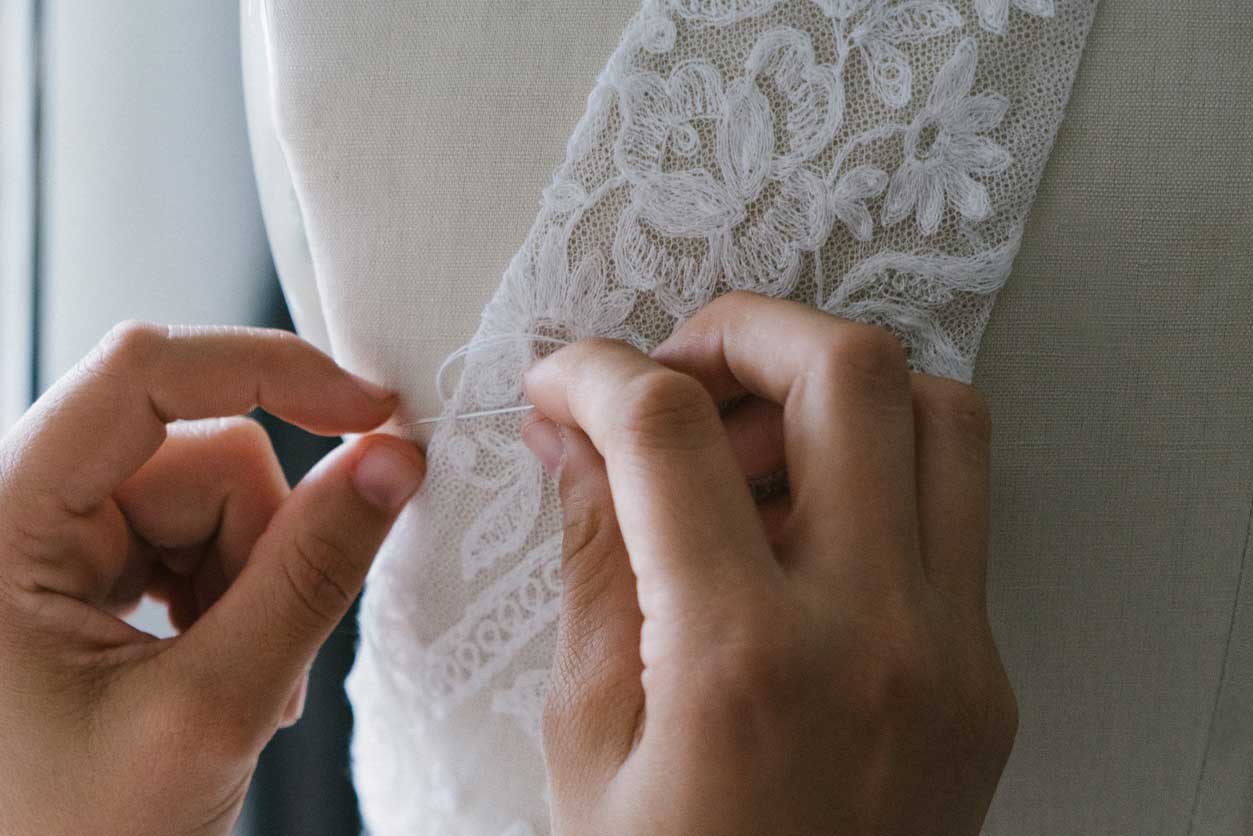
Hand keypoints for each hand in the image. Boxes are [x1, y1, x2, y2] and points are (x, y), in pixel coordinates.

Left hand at [0, 323, 423, 835]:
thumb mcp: (211, 708)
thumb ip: (310, 574)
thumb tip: (392, 463)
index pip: (143, 373)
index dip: (270, 372)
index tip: (374, 412)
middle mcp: (11, 512)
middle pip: (198, 453)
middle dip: (262, 545)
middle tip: (264, 652)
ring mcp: (43, 544)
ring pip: (212, 498)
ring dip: (251, 585)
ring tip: (238, 687)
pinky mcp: (76, 573)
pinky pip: (195, 536)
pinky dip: (231, 596)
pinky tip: (216, 668)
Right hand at [522, 292, 1016, 835]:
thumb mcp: (590, 741)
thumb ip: (592, 564)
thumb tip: (578, 440)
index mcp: (741, 664)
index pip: (668, 433)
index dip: (597, 375)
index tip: (565, 383)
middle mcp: (876, 639)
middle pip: (848, 372)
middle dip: (741, 331)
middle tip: (674, 373)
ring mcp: (954, 654)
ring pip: (940, 416)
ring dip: (832, 387)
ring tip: (746, 442)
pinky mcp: (985, 673)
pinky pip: (955, 506)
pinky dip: (877, 464)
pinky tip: (798, 519)